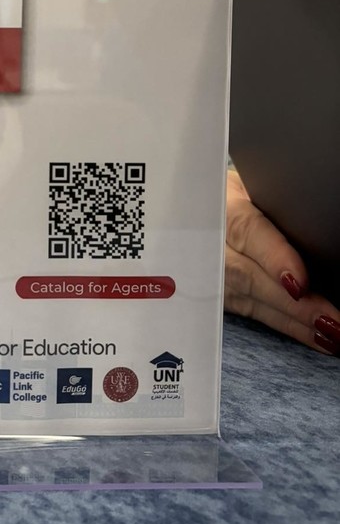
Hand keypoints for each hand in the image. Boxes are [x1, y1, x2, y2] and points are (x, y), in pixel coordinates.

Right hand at [224, 169, 339, 354]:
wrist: (196, 209)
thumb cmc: (233, 194)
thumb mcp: (248, 185)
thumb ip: (273, 204)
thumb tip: (314, 223)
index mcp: (219, 205)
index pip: (247, 232)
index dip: (273, 258)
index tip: (298, 282)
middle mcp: (209, 243)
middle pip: (247, 276)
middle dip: (290, 304)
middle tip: (330, 320)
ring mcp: (209, 274)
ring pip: (252, 301)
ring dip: (294, 321)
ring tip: (332, 335)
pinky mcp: (220, 295)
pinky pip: (255, 313)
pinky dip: (288, 326)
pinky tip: (317, 337)